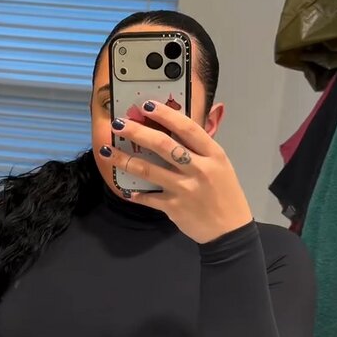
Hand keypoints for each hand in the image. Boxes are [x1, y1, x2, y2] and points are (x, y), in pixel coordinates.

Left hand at [107, 101, 253, 243]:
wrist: (229, 230)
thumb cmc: (225, 193)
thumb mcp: (220, 165)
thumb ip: (199, 148)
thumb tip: (171, 129)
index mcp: (213, 154)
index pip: (187, 128)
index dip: (165, 114)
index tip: (146, 105)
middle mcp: (198, 169)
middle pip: (163, 145)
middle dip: (137, 132)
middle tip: (118, 124)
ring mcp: (184, 189)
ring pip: (149, 170)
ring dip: (125, 160)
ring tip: (107, 151)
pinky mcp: (173, 207)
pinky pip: (148, 197)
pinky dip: (135, 193)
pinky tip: (125, 188)